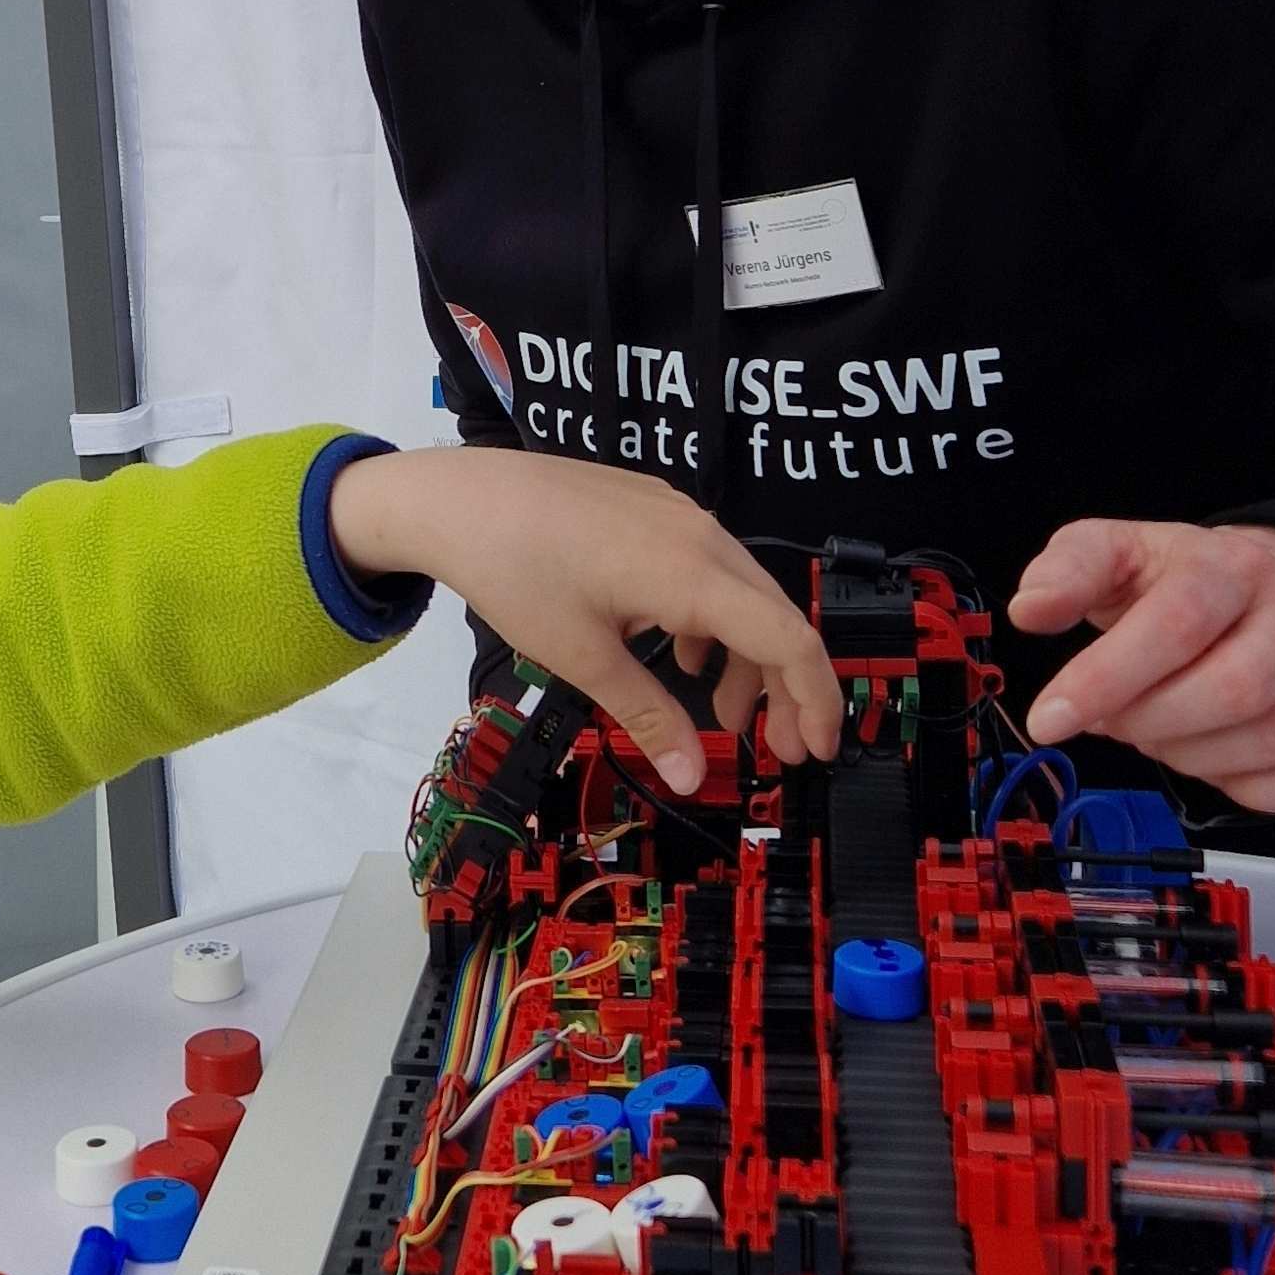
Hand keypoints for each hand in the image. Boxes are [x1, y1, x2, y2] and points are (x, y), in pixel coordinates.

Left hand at [329, 447, 841, 791]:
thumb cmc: (515, 574)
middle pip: (777, 616)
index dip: (816, 700)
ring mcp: (680, 514)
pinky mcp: (655, 506)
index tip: (817, 751)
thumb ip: (649, 716)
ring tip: (720, 712)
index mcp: (694, 575)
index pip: (789, 640)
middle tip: (778, 749)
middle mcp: (702, 536)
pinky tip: (678, 652)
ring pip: (744, 593)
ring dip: (745, 657)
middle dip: (785, 689)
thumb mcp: (582, 658)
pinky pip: (710, 568)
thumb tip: (693, 778)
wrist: (457, 496)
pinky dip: (712, 620)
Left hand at [1009, 520, 1274, 814]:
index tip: (1050, 718)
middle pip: (1233, 690)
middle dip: (1152, 724)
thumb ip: (1068, 571)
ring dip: (1196, 757)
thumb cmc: (1185, 584)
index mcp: (1234, 565)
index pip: (1176, 624)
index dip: (1106, 679)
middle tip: (1113, 723)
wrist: (1274, 589)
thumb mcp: (1117, 556)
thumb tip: (1032, 607)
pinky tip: (1215, 761)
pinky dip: (1254, 788)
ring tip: (1160, 734)